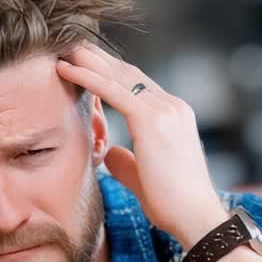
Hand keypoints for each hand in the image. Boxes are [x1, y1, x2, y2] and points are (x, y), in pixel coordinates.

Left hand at [56, 44, 227, 247]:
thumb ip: (126, 161)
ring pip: (119, 76)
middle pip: (129, 74)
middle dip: (99, 59)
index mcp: (175, 117)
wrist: (196, 217)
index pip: (139, 87)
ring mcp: (164, 110)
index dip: (111, 73)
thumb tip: (108, 151)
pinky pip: (112, 91)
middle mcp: (172, 107)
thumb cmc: (174, 205)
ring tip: (65, 48)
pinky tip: (66, 69)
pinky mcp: (151, 120)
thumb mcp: (144, 176)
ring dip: (90, 61)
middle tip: (73, 45)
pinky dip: (87, 78)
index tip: (89, 63)